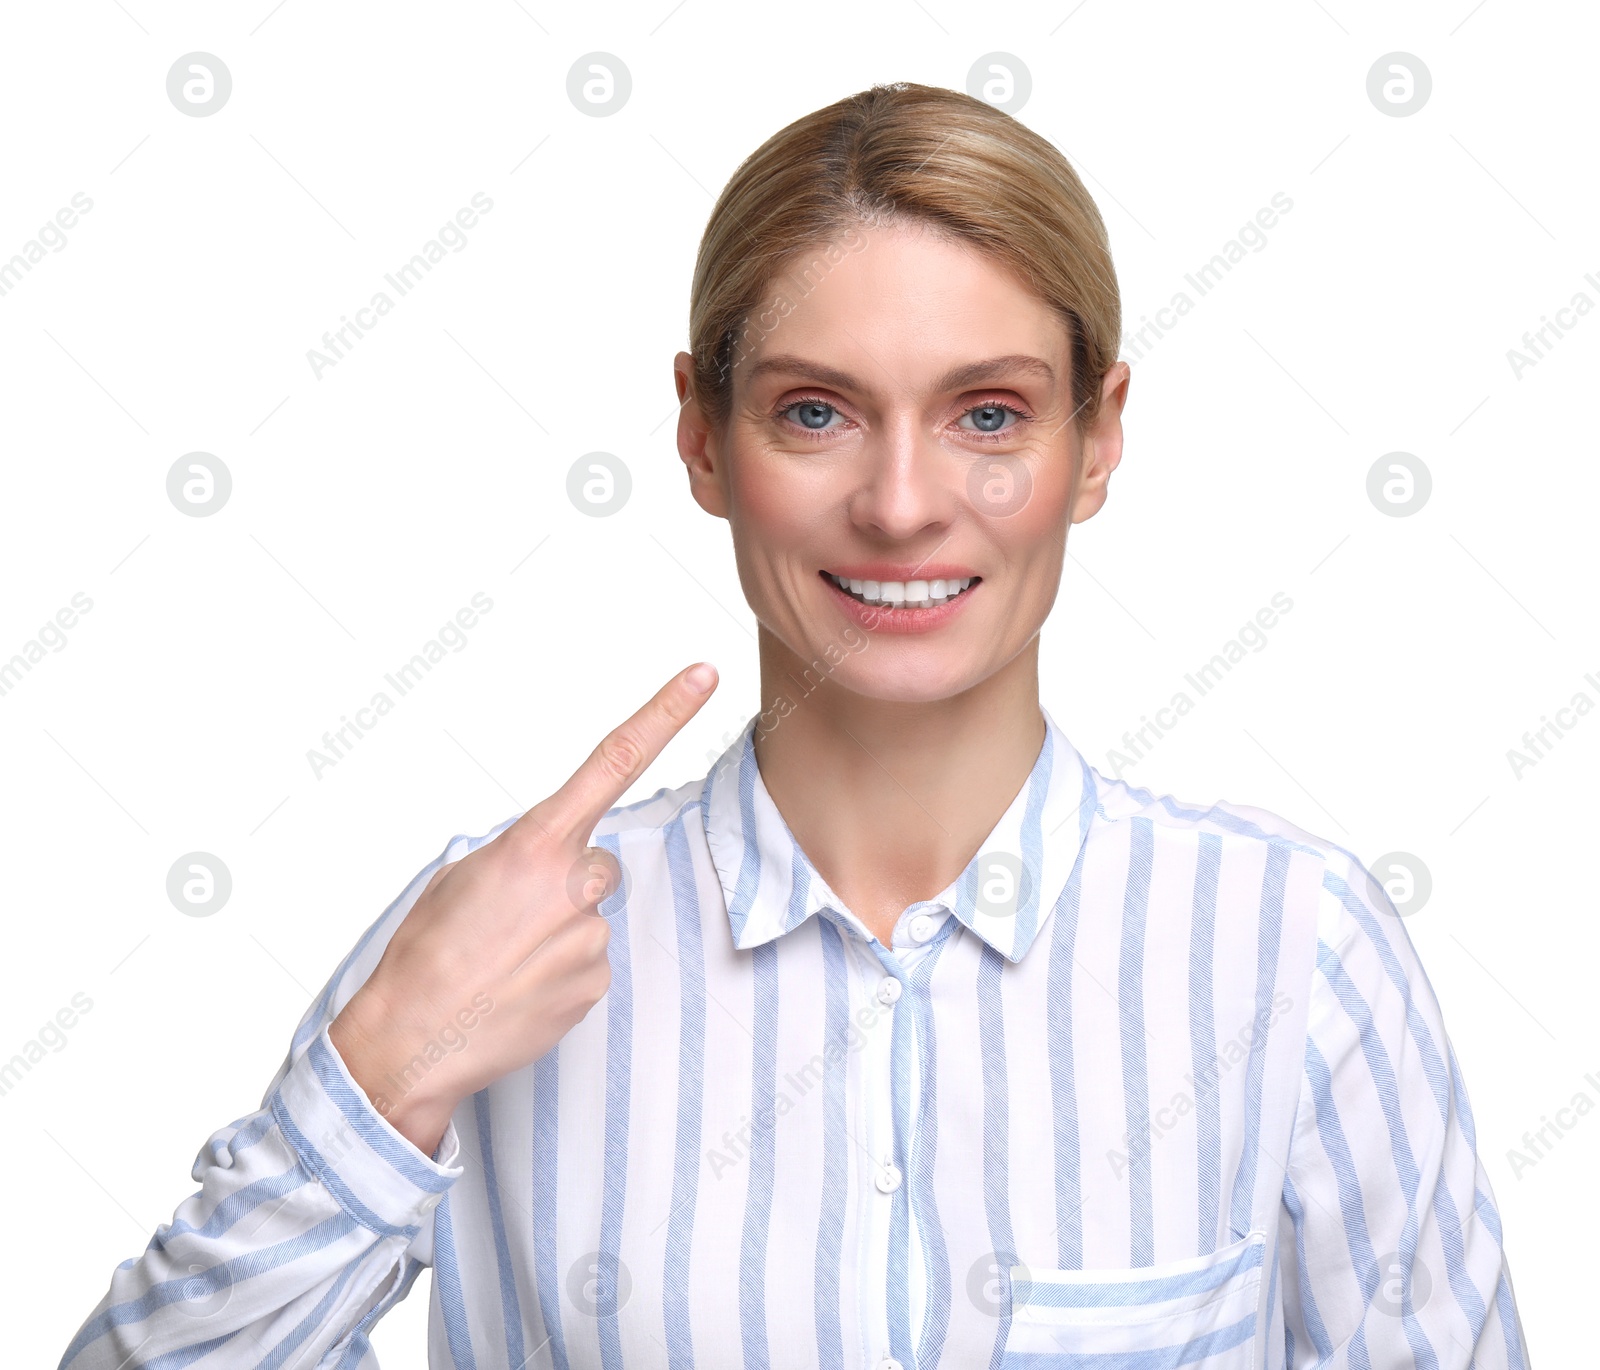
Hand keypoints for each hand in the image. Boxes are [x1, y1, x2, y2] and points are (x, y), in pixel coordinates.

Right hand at [328, 662, 718, 1155]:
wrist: (411, 1040)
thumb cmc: (426, 950)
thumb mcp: (463, 874)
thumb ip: (524, 851)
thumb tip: (559, 859)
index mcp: (535, 842)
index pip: (614, 761)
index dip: (665, 712)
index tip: (705, 673)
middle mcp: (573, 883)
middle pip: (596, 863)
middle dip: (561, 883)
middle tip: (506, 920)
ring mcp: (591, 936)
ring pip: (589, 916)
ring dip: (555, 930)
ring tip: (503, 959)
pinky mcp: (597, 981)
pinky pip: (588, 960)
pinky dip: (557, 969)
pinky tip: (518, 986)